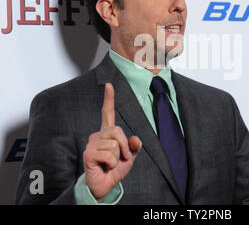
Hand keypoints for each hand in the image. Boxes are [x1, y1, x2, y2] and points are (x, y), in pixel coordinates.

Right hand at [83, 82, 141, 201]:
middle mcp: (98, 135)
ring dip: (118, 157)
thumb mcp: (129, 157)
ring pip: (115, 144)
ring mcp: (92, 144)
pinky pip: (109, 155)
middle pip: (117, 130)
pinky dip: (112, 163)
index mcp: (107, 133)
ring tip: (111, 163)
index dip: (109, 99)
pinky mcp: (88, 153)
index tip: (109, 85)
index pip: (107, 113)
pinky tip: (105, 167)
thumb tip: (136, 139)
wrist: (104, 186)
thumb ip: (134, 147)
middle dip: (125, 146)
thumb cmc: (114, 170)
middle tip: (121, 158)